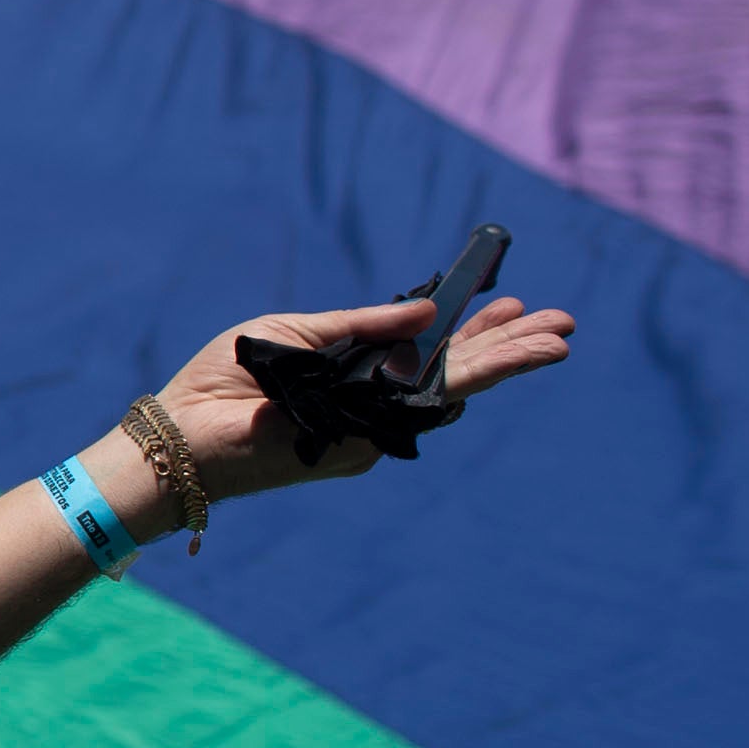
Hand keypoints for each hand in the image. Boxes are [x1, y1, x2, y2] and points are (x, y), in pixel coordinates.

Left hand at [152, 291, 575, 503]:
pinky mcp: (367, 444)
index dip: (472, 329)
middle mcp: (373, 404)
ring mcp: (375, 427)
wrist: (184, 428)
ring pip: (453, 391)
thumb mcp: (296, 333)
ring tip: (555, 342)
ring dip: (506, 364)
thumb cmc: (227, 379)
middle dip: (510, 347)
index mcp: (355, 373)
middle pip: (455, 372)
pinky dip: (464, 382)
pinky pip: (420, 409)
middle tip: (563, 324)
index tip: (512, 303)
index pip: (428, 350)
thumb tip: (429, 310)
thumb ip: (363, 325)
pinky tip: (502, 362)